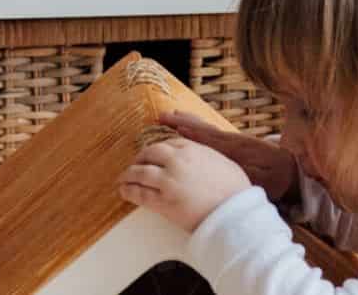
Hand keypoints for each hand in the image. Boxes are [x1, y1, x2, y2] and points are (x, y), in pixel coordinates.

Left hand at [119, 138, 251, 232]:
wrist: (234, 213)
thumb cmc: (235, 190)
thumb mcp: (222, 161)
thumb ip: (205, 155)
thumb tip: (198, 158)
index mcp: (192, 149)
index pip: (167, 144)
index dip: (157, 150)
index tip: (152, 155)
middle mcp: (177, 161)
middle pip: (150, 154)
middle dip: (140, 159)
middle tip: (135, 165)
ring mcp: (168, 181)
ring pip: (140, 173)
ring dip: (128, 175)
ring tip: (123, 179)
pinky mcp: (163, 201)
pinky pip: (140, 194)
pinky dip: (129, 191)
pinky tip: (124, 191)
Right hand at [161, 111, 298, 202]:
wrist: (294, 171)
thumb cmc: (278, 179)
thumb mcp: (263, 180)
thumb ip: (244, 173)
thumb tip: (226, 170)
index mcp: (236, 150)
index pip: (208, 139)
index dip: (190, 131)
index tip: (174, 124)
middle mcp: (232, 141)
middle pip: (203, 129)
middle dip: (183, 122)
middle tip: (163, 115)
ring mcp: (234, 141)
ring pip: (207, 129)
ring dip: (189, 122)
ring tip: (172, 115)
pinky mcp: (236, 144)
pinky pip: (212, 132)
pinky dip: (199, 127)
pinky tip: (191, 127)